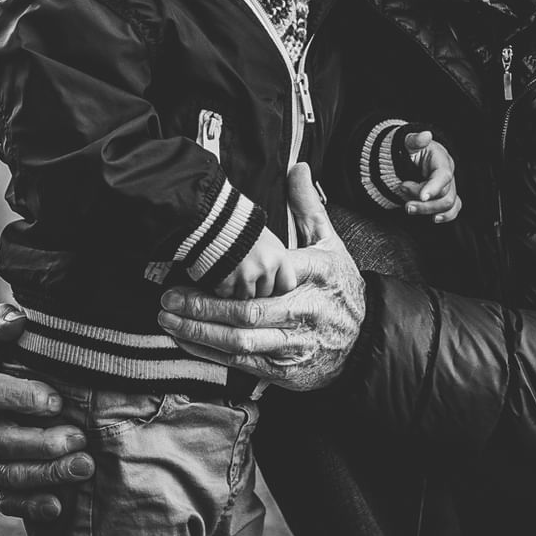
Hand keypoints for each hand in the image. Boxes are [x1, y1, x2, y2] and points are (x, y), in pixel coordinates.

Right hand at [0, 305, 93, 519]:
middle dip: (41, 443)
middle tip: (79, 440)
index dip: (21, 397)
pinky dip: (29, 505)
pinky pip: (3, 499)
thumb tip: (16, 321)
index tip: (57, 400)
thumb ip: (0, 322)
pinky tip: (57, 506)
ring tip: (82, 468)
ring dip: (45, 474)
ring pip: (5, 474)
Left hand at [158, 164, 365, 390]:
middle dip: (204, 307)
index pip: (273, 270)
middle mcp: (305, 312)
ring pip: (243, 341)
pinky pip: (243, 363)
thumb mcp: (331, 243)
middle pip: (249, 311)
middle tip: (169, 297)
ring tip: (169, 318)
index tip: (201, 261)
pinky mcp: (286, 369)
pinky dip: (212, 354)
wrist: (366, 340)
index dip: (234, 271)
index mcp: (316, 275)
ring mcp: (295, 343)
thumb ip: (308, 206)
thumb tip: (298, 166)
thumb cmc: (340, 288)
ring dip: (201, 332)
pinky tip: (186, 341)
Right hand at [214, 225, 297, 297]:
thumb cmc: (242, 229)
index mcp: (278, 256)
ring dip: (239, 288)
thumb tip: (278, 283)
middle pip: (265, 293)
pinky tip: (223, 272)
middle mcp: (265, 267)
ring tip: (234, 270)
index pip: (287, 285)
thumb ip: (274, 262)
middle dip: (256, 286)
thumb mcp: (267, 241)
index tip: (270, 284)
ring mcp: (245, 274)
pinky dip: (223, 287)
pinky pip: (227, 294)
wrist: (215, 220)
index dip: (277, 286)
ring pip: (247, 296)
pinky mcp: (226, 280)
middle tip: (246, 271)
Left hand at [400, 130, 461, 222]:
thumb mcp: (408, 142)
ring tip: (407, 205)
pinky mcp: (445, 197)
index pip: (444, 175)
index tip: (422, 197)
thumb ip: (415, 140)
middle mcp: (448, 175)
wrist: (408, 158)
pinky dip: (445, 216)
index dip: (434, 187)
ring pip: (447, 205)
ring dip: (426, 209)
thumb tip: (425, 135)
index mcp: (442, 160)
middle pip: (444, 195)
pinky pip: (453, 210)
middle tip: (401, 189)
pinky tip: (434, 219)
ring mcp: (448, 187)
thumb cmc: (410, 150)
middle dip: (422, 199)